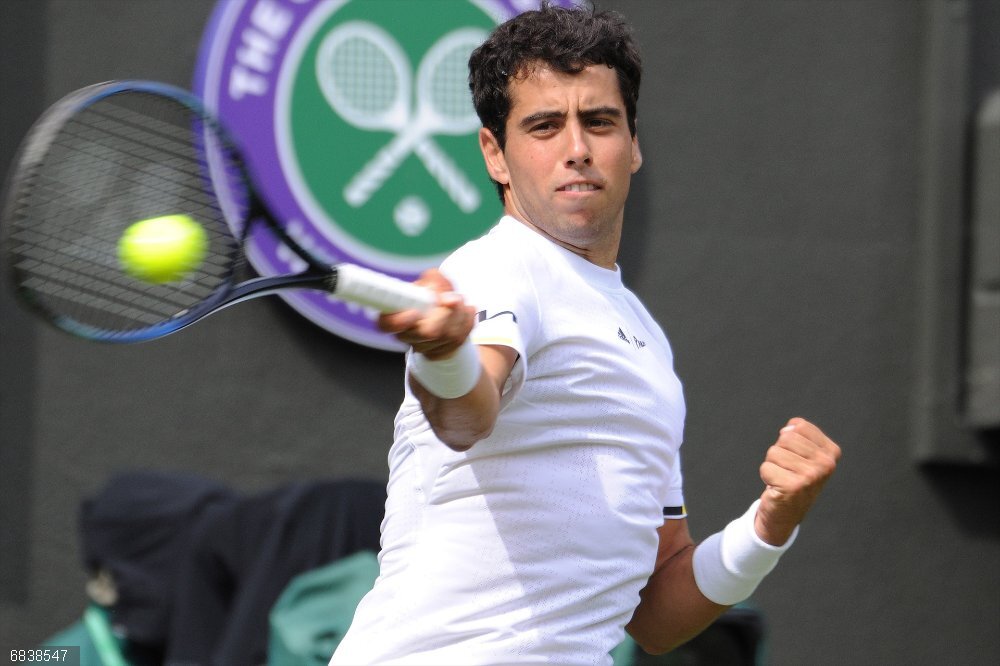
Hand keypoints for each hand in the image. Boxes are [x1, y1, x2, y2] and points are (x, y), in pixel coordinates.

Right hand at [377, 268, 475, 359]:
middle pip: (428, 333)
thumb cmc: (431, 296)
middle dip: (445, 313)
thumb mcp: (429, 282)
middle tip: (452, 298)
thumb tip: (439, 287)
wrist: (446, 316)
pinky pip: (463, 335)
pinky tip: (466, 310)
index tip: (415, 312)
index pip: (387, 324)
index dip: (400, 321)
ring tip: (460, 300)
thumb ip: (433, 279)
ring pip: (449, 334)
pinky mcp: (447, 351)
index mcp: (395, 318)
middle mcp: (409, 336)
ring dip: (459, 312)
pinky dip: (468, 318)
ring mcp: (428, 347)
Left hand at [755, 418, 840, 545]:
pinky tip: (777, 487)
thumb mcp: (804, 454)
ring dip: (772, 465)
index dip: (789, 439)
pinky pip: (766, 467)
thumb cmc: (793, 479)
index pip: (800, 426)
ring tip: (782, 478)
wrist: (786, 513)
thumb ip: (798, 435)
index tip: (796, 457)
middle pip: (786, 438)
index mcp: (832, 452)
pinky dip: (766, 476)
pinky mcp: (794, 486)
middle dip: (779, 452)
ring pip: (774, 452)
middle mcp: (826, 464)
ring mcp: (811, 476)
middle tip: (787, 469)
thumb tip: (787, 429)